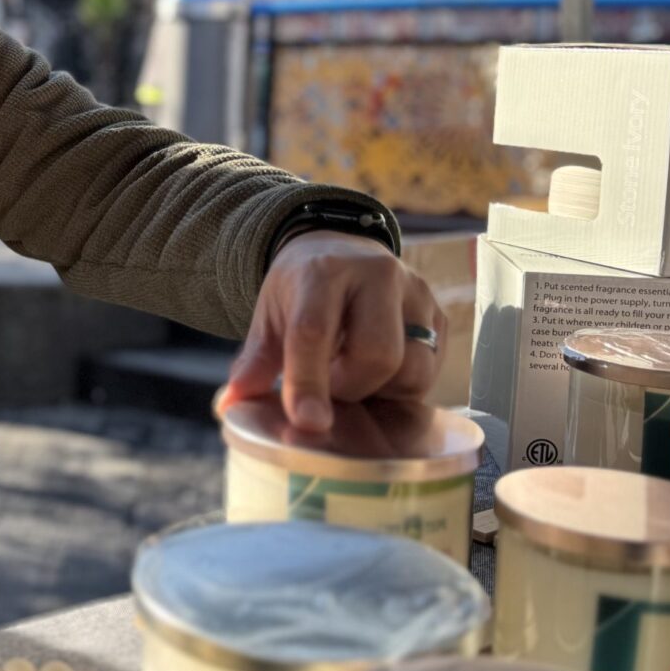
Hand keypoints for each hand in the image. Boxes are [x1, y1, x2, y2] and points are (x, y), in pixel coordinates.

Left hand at [220, 231, 443, 430]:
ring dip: (381, 389)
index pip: (315, 331)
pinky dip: (403, 385)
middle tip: (331, 382)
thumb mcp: (269, 318)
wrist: (341, 249)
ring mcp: (415, 292)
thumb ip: (253, 363)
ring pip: (413, 369)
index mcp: (321, 272)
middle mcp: (376, 275)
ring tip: (355, 373)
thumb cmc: (301, 291)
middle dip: (351, 387)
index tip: (307, 421)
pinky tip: (380, 371)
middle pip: (377, 355)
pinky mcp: (440, 314)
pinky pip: (432, 370)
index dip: (309, 382)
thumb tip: (230, 407)